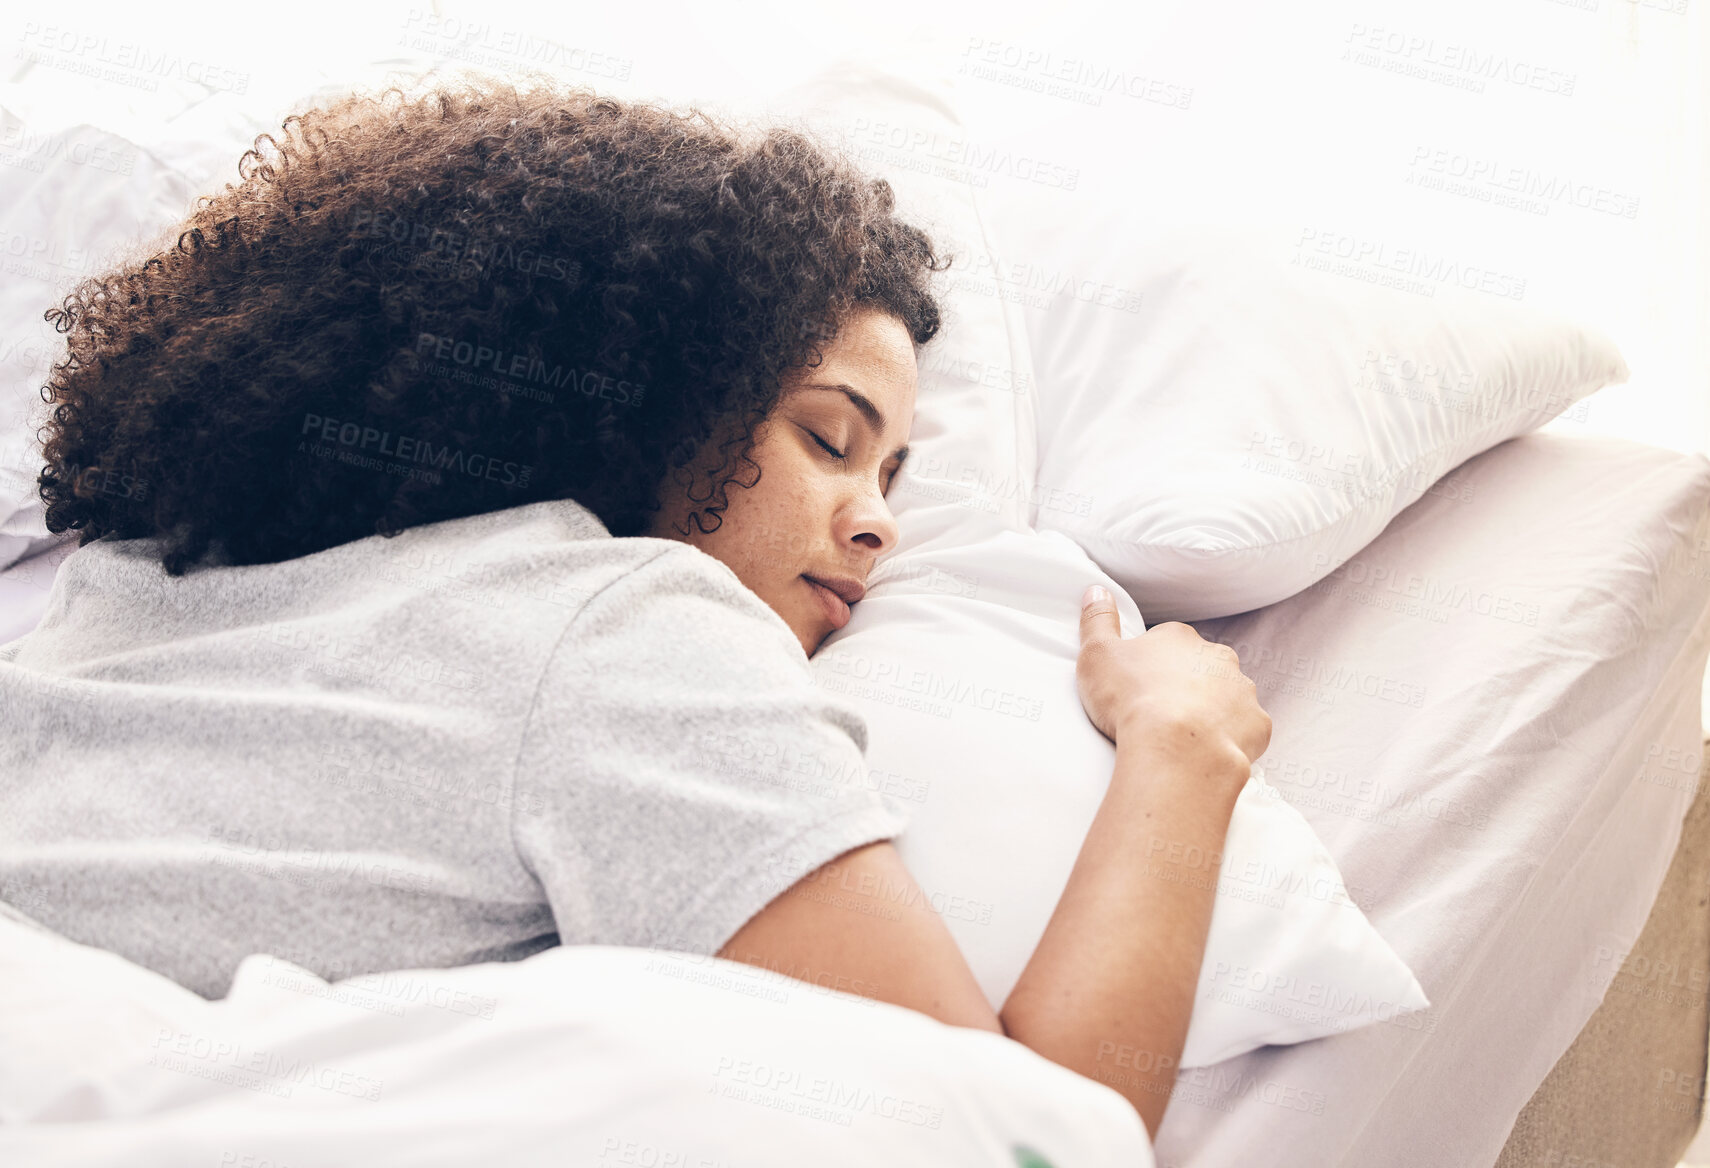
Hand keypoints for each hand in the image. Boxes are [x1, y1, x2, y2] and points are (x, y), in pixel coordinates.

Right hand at [1075, 585, 1272, 773]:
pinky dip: (1231, 738)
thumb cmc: (1132, 700)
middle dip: (1187, 685)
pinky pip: (1246, 728)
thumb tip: (1096, 590)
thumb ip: (1097, 620)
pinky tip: (1208, 751)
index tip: (1138, 687)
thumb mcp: (1097, 654)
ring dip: (1211, 711)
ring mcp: (1242, 691)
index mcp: (1180, 638)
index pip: (1168, 643)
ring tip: (1184, 737)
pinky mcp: (1257, 724)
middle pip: (1202, 668)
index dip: (1152, 666)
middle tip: (1161, 713)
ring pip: (1228, 697)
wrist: (1175, 749)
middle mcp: (1218, 658)